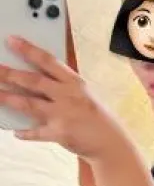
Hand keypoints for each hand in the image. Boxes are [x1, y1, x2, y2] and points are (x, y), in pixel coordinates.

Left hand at [0, 36, 126, 161]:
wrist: (111, 144)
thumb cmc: (97, 117)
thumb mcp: (84, 95)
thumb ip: (63, 86)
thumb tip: (35, 79)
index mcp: (75, 82)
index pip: (48, 61)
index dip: (28, 49)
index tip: (11, 40)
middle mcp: (68, 96)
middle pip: (33, 81)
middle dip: (10, 74)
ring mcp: (63, 115)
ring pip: (29, 104)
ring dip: (9, 99)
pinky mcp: (60, 134)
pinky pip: (36, 132)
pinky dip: (25, 133)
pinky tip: (16, 132)